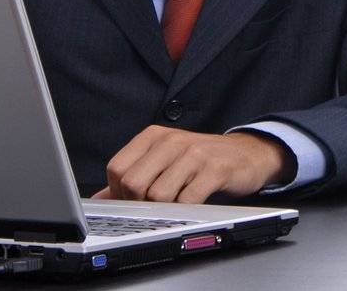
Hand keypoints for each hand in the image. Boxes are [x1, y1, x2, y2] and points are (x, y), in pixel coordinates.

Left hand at [91, 126, 293, 202]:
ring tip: (176, 203)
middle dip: (139, 204)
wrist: (247, 154)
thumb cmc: (201, 159)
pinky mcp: (214, 170)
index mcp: (153, 136)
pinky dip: (185, 210)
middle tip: (154, 207)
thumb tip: (99, 199)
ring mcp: (193, 154)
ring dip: (164, 209)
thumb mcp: (164, 160)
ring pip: (158, 195)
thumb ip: (133, 175)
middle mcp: (171, 140)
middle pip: (133, 184)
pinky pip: (187, 200)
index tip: (132, 201)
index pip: (116, 169)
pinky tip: (192, 204)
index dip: (118, 193)